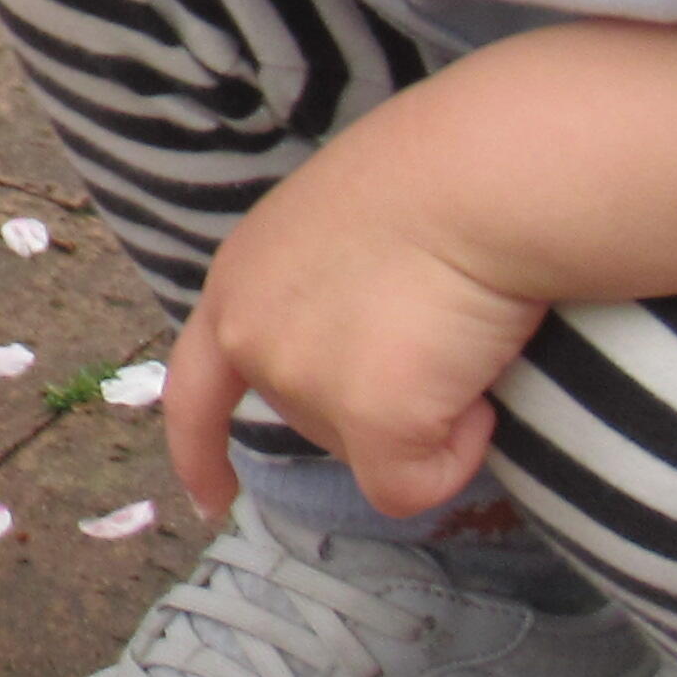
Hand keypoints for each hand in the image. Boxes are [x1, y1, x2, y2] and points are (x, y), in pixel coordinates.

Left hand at [165, 161, 542, 520]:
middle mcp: (250, 336)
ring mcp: (300, 381)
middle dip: (377, 400)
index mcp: (238, 284)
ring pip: (370, 453)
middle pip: (313, 422)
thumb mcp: (337, 228)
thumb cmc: (436, 176)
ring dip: (426, 417)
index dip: (199, 449)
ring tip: (457, 335)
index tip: (208, 500)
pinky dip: (457, 455)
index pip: (194, 388)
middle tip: (431, 325)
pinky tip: (479, 386)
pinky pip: (415, 484)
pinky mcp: (367, 420)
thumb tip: (361, 345)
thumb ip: (317, 291)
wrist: (482, 178)